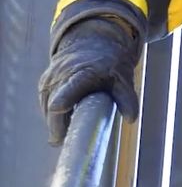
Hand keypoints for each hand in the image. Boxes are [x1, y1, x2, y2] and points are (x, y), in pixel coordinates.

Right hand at [38, 17, 140, 144]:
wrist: (91, 44)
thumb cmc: (110, 64)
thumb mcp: (123, 78)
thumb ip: (127, 98)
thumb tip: (132, 119)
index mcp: (85, 72)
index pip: (72, 86)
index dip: (65, 97)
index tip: (58, 108)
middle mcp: (63, 75)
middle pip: (54, 104)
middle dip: (56, 125)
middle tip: (60, 142)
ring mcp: (50, 79)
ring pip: (47, 107)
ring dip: (54, 122)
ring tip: (62, 136)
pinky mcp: (44, 84)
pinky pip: (45, 104)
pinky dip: (53, 115)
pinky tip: (61, 123)